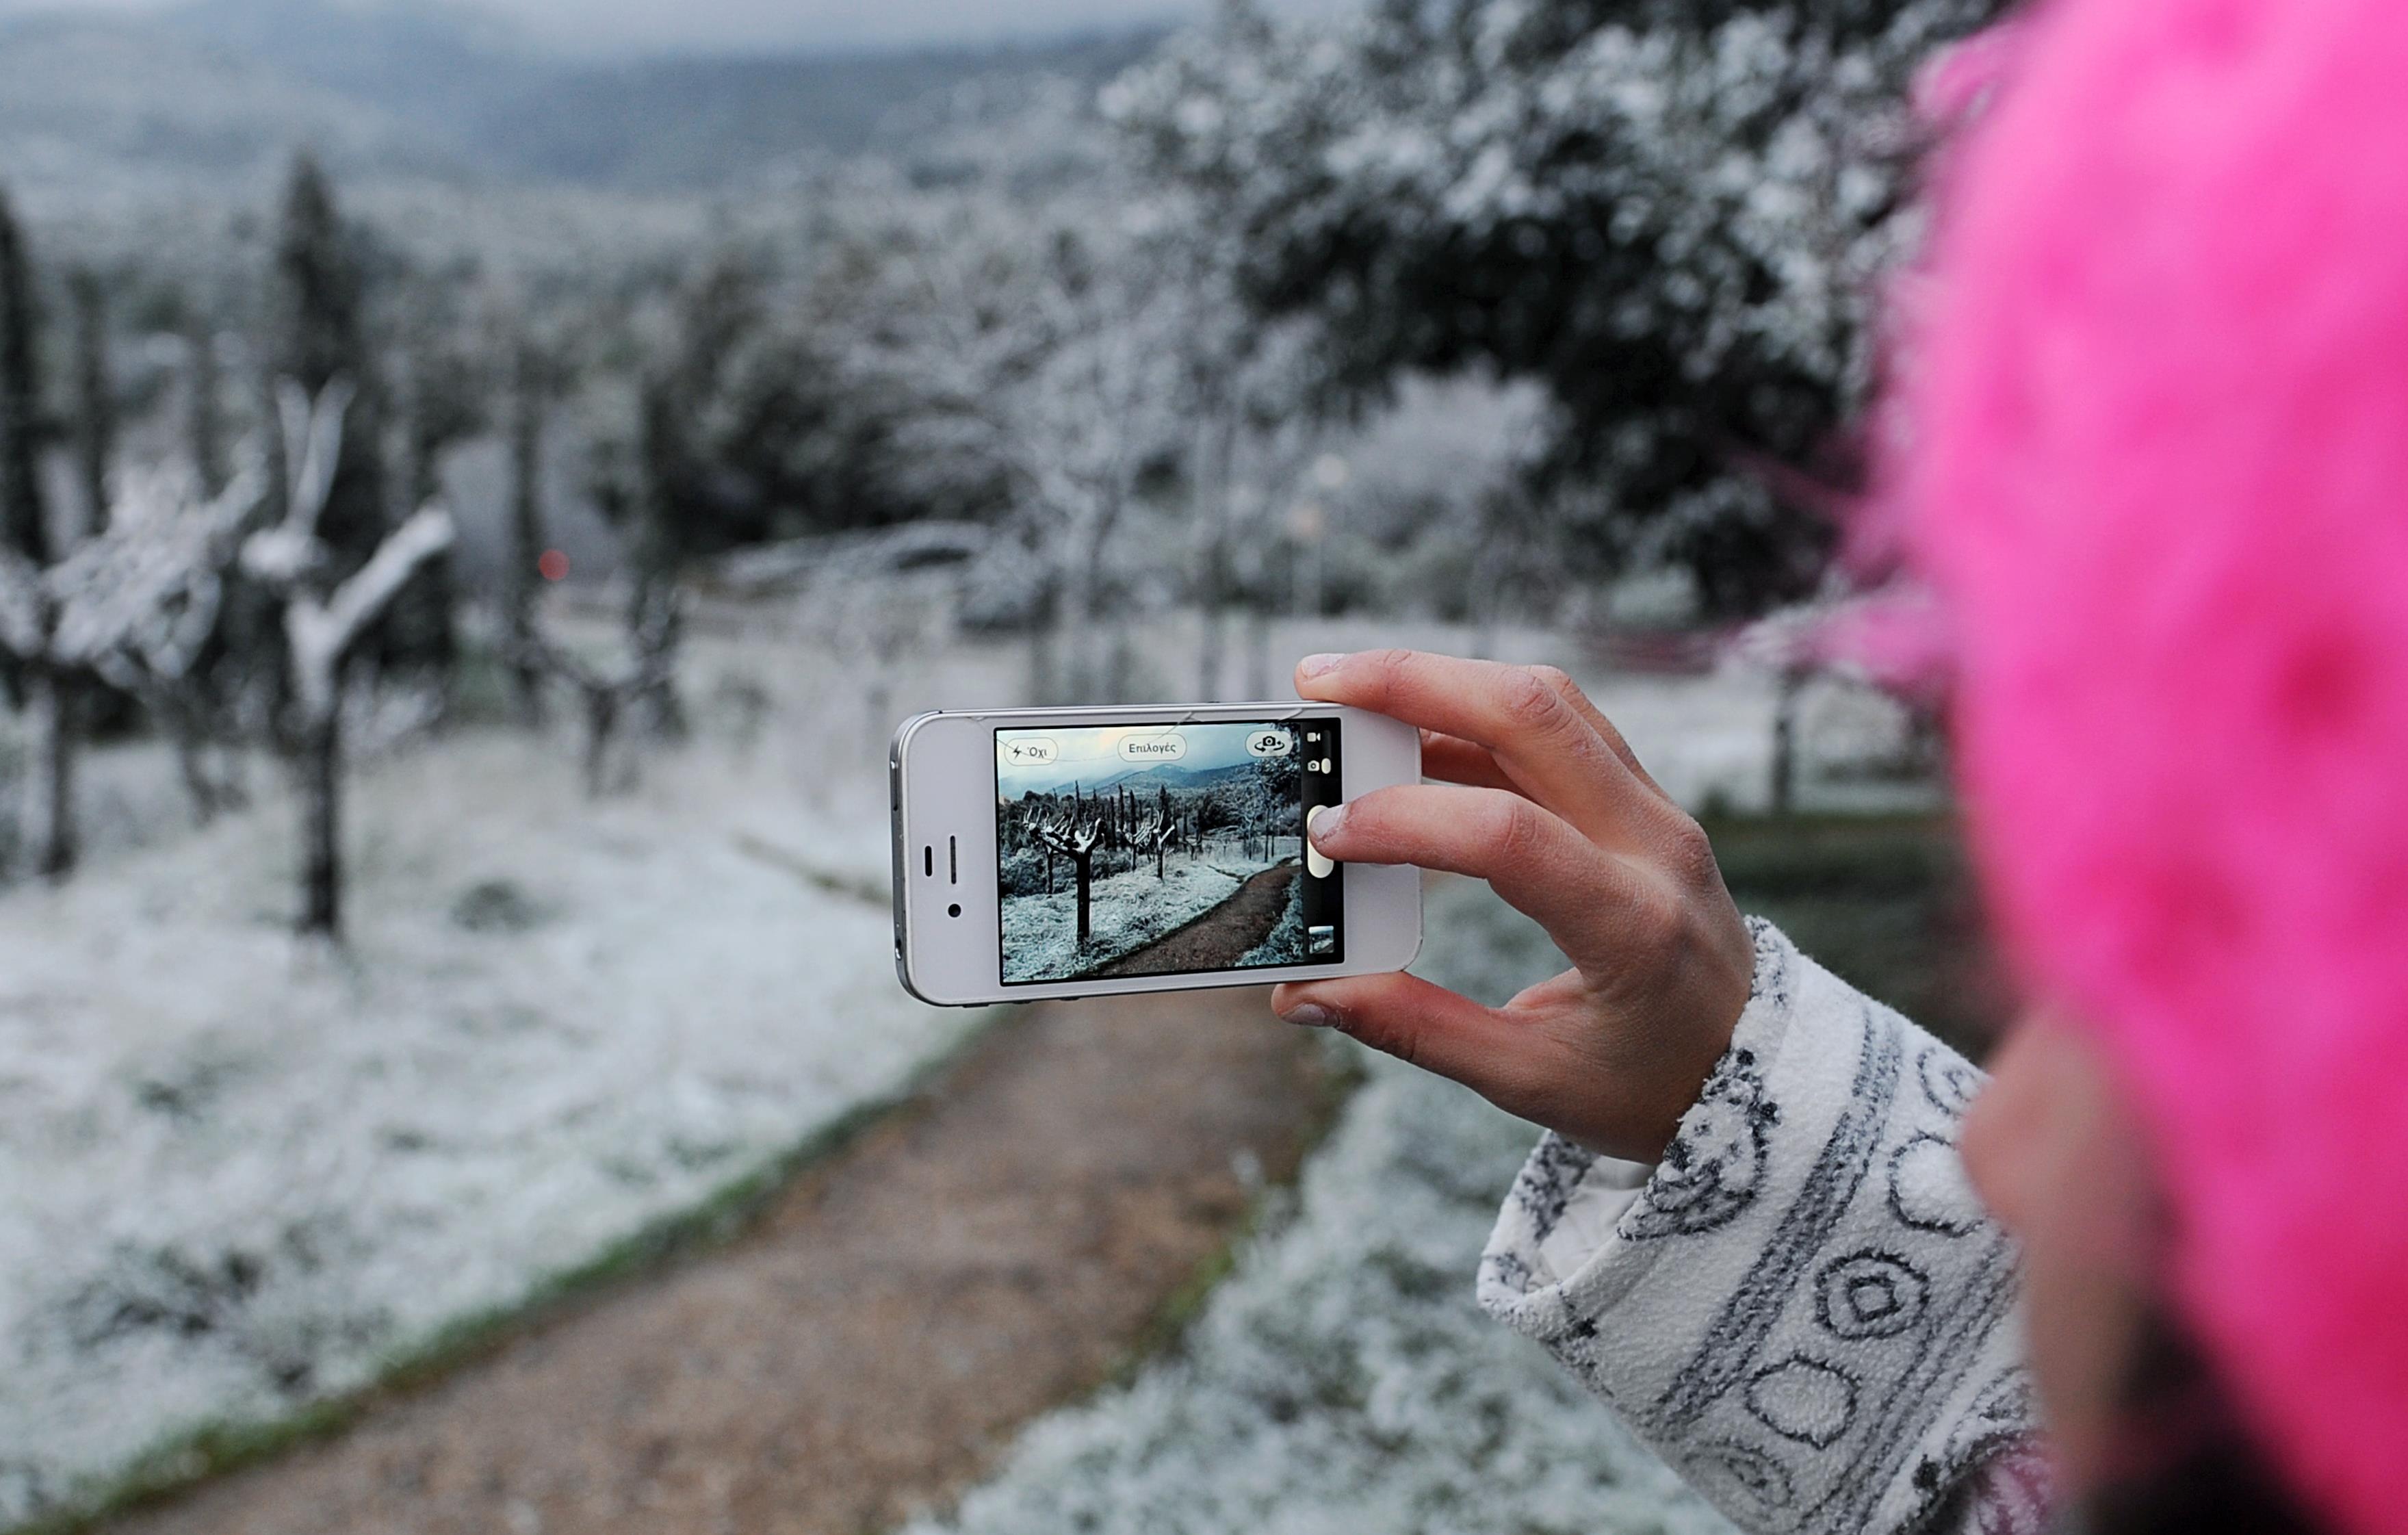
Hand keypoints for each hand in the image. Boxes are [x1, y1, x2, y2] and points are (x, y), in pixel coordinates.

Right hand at [1271, 649, 1755, 1162]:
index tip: (1327, 837)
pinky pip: (1562, 726)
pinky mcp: (1645, 801)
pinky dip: (1481, 712)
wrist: (1761, 1074)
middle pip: (1535, 715)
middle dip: (1416, 682)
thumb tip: (1304, 996)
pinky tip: (1412, 733)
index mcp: (1633, 926)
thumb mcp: (1531, 1081)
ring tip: (1352, 694)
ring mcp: (1658, 812)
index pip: (1508, 835)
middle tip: (1319, 685)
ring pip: (1551, 701)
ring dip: (1447, 679)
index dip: (1405, 820)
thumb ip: (1416, 1030)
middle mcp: (1656, 846)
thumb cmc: (1650, 1086)